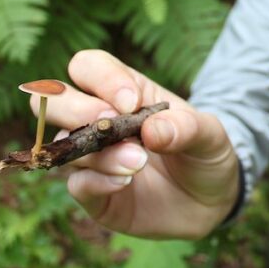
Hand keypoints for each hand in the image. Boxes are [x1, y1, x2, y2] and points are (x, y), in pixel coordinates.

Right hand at [30, 49, 239, 238]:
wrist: (213, 200)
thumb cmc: (205, 154)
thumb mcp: (210, 135)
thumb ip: (186, 127)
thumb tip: (152, 130)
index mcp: (126, 92)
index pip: (90, 67)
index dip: (103, 79)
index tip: (131, 102)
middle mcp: (100, 120)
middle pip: (56, 99)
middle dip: (76, 108)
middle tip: (110, 122)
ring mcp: (93, 157)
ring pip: (64, 143)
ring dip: (100, 153)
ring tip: (138, 162)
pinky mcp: (94, 192)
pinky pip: (76, 183)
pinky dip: (96, 182)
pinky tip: (125, 182)